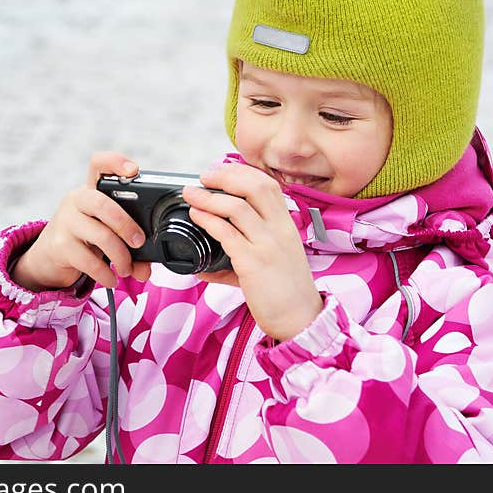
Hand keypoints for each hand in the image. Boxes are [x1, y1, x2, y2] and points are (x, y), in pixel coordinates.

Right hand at [10, 152, 151, 290]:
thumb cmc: (86, 237)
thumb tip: (145, 268)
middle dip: (126, 224)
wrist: (49, 255)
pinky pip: (89, 260)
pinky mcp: (60, 245)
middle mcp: (77, 200)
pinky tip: (111, 279)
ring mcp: (66, 222)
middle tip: (139, 242)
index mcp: (92, 190)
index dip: (115, 162)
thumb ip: (128, 244)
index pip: (98, 164)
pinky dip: (105, 274)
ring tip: (127, 269)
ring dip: (120, 256)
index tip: (134, 171)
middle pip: (102, 203)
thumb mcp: (106, 232)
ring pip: (99, 235)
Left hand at [183, 163, 322, 341]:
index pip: (268, 185)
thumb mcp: (274, 264)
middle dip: (225, 176)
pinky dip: (207, 220)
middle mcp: (280, 230)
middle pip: (255, 187)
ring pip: (237, 207)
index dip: (242, 173)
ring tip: (191, 195)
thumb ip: (243, 257)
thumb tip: (206, 268)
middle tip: (204, 177)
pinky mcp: (253, 263)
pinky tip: (196, 217)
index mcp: (287, 226)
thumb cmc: (287, 293)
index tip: (221, 172)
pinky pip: (227, 233)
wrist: (301, 320)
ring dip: (209, 197)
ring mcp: (267, 245)